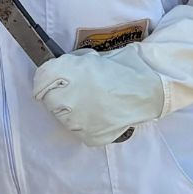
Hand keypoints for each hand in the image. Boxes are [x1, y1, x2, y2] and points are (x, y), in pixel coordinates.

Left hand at [32, 48, 165, 146]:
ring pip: (62, 118)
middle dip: (57, 96)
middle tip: (74, 93)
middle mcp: (70, 96)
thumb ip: (72, 64)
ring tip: (91, 104)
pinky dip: (85, 125)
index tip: (48, 82)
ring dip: (70, 112)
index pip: (41, 78)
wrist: (151, 90)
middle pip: (48, 100)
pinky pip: (78, 132)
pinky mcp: (90, 136)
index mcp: (71, 72)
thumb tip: (57, 71)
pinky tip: (99, 116)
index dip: (44, 80)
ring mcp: (80, 120)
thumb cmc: (126, 68)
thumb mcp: (94, 57)